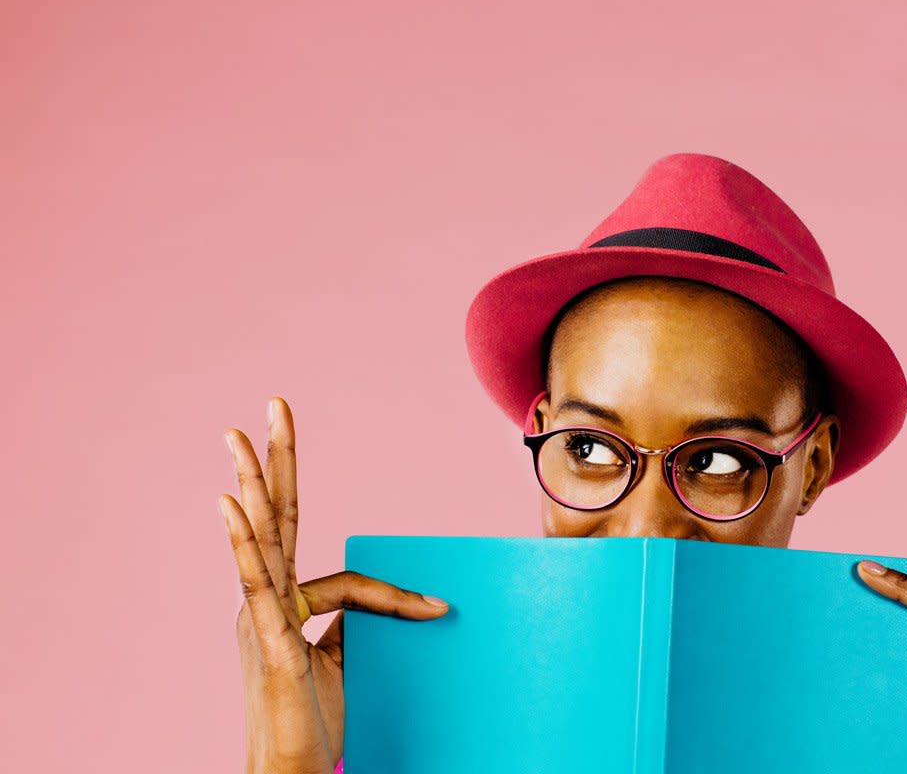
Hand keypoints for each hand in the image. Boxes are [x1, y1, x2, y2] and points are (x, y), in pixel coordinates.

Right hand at [218, 397, 449, 773]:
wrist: (290, 772)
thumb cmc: (315, 721)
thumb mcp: (349, 662)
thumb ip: (362, 623)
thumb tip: (407, 599)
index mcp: (286, 606)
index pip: (340, 574)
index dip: (393, 592)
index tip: (438, 611)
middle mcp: (267, 602)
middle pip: (275, 519)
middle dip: (274, 462)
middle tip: (275, 406)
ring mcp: (263, 617)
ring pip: (260, 538)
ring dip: (250, 482)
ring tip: (238, 435)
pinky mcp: (270, 639)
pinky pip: (257, 581)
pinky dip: (242, 541)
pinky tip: (231, 505)